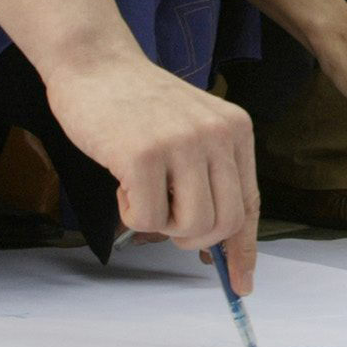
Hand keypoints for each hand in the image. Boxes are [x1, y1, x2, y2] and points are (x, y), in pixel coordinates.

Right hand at [44, 55, 260, 292]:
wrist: (96, 64)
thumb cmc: (138, 106)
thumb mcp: (191, 130)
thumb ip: (209, 175)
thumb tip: (218, 246)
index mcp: (236, 130)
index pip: (249, 203)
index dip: (244, 248)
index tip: (242, 283)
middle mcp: (218, 135)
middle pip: (222, 224)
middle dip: (192, 238)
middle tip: (163, 217)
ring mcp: (183, 144)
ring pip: (190, 227)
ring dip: (160, 225)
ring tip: (142, 190)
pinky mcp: (144, 155)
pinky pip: (145, 220)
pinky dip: (128, 213)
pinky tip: (121, 177)